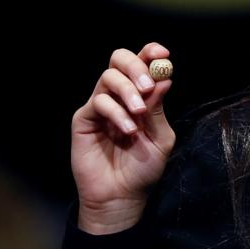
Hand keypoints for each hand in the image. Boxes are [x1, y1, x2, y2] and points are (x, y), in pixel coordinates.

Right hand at [71, 43, 175, 234]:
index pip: (143, 64)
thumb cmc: (143, 168)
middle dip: (136, 66)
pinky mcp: (84, 119)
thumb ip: (160, 109)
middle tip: (148, 85)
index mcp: (141, 97)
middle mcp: (120, 96)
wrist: (122, 195)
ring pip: (108, 77)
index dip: (150, 53)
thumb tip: (165, 78)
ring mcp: (100, 106)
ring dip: (127, 91)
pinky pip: (98, 102)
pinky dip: (116, 112)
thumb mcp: (161, 138)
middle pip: (119, 60)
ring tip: (139, 114)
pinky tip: (128, 131)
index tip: (162, 54)